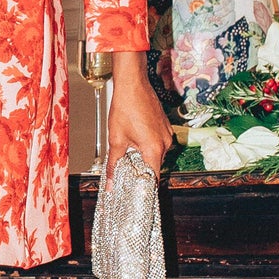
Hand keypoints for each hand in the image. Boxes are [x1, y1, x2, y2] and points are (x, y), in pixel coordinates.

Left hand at [104, 50, 170, 180]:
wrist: (133, 84)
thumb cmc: (125, 107)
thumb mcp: (116, 139)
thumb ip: (114, 164)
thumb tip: (110, 184)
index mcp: (154, 148)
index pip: (153, 177)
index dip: (145, 187)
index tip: (137, 195)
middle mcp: (165, 143)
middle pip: (154, 166)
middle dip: (141, 171)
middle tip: (127, 176)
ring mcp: (167, 134)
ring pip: (156, 154)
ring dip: (144, 157)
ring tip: (129, 154)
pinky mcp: (165, 126)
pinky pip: (158, 143)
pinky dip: (148, 146)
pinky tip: (135, 140)